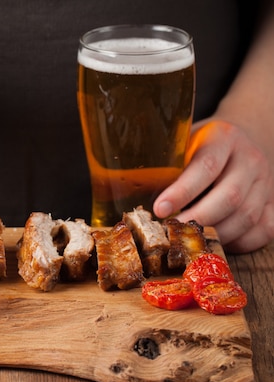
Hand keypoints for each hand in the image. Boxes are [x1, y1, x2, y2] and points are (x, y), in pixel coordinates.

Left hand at [154, 119, 273, 252]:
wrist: (243, 137)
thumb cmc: (200, 145)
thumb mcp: (182, 141)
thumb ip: (164, 161)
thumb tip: (122, 186)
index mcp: (223, 138)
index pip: (205, 167)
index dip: (181, 191)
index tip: (159, 209)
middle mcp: (250, 159)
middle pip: (229, 198)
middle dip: (197, 220)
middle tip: (171, 233)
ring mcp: (266, 182)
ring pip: (246, 217)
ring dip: (215, 235)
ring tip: (188, 242)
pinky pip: (264, 230)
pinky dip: (241, 243)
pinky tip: (217, 244)